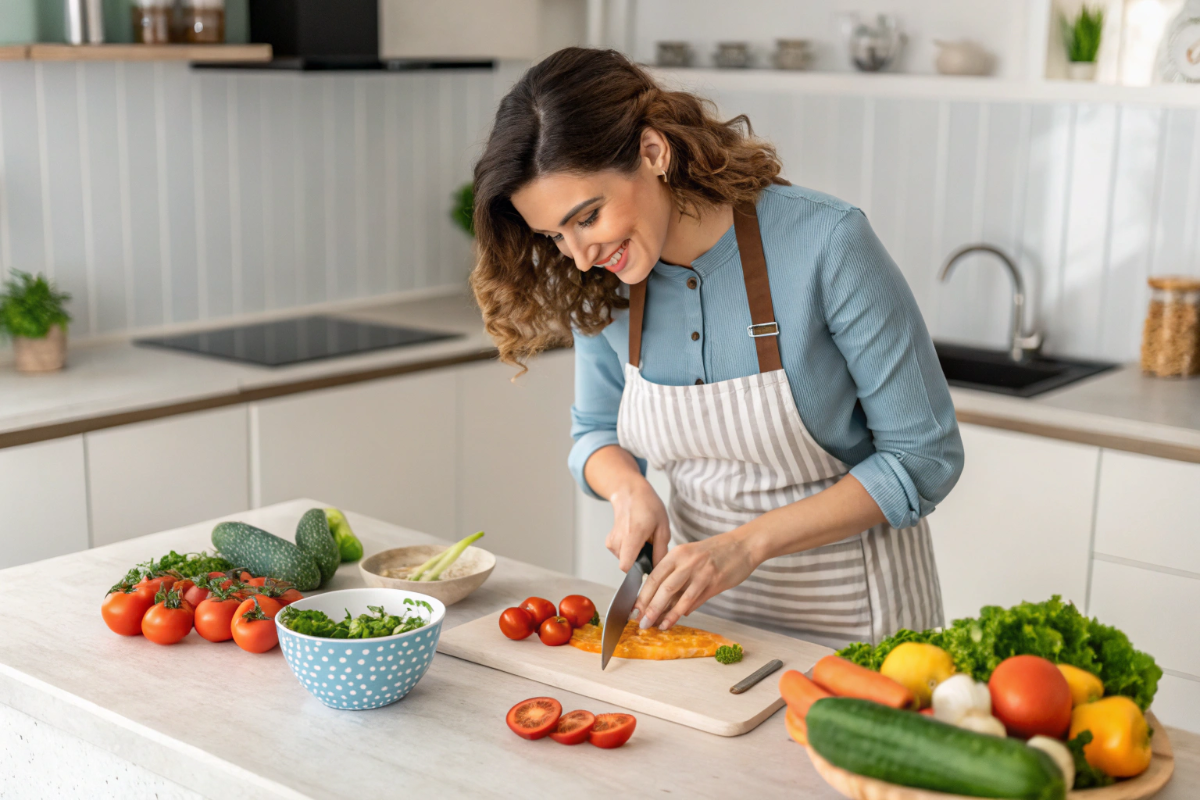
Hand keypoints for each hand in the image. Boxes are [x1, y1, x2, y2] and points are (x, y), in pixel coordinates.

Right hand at [606, 478, 669, 572]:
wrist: (630, 493)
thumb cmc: (648, 506)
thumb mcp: (662, 527)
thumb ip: (661, 551)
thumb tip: (659, 569)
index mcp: (633, 535)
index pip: (625, 566)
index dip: (637, 572)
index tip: (647, 566)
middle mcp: (618, 540)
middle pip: (628, 565)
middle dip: (640, 561)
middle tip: (650, 546)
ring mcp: (611, 541)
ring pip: (625, 560)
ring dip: (635, 555)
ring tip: (643, 539)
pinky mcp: (609, 543)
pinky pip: (621, 555)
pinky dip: (629, 550)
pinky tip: (635, 538)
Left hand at [633, 528, 758, 630]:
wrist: (743, 545)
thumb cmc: (715, 551)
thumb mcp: (691, 556)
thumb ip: (676, 575)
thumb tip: (663, 600)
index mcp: (677, 554)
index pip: (654, 576)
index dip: (643, 595)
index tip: (634, 610)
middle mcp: (687, 562)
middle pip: (663, 588)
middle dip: (650, 608)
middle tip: (642, 622)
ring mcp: (701, 572)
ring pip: (679, 597)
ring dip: (667, 614)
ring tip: (659, 626)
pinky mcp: (715, 582)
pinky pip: (696, 600)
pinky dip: (685, 611)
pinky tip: (678, 619)